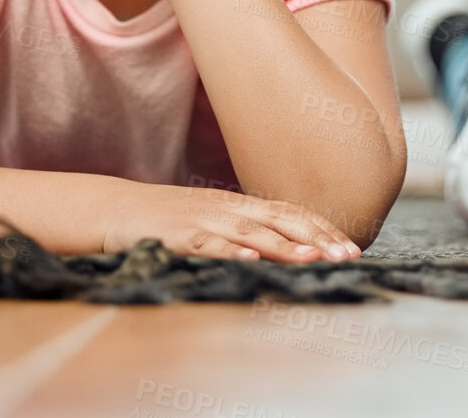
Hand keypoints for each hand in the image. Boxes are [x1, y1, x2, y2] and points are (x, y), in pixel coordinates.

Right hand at [108, 181, 362, 261]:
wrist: (115, 208)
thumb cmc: (168, 219)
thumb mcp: (214, 220)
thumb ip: (247, 229)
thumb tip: (287, 247)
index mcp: (239, 205)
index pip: (290, 212)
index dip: (322, 228)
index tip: (351, 246)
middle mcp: (227, 209)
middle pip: (280, 219)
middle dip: (317, 237)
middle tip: (348, 255)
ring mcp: (202, 220)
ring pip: (250, 232)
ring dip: (283, 245)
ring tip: (312, 257)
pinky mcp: (176, 235)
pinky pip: (206, 244)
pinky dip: (228, 251)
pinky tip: (248, 261)